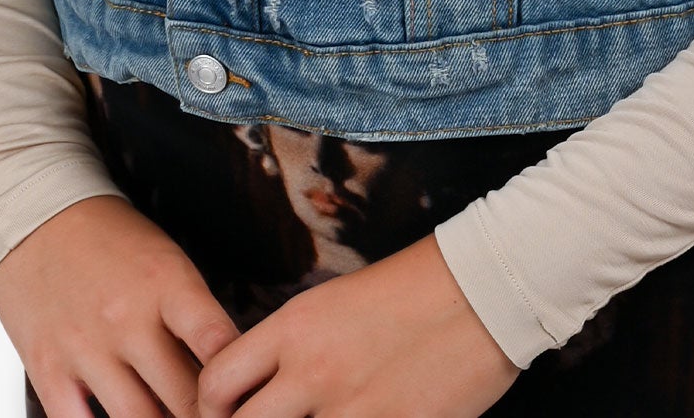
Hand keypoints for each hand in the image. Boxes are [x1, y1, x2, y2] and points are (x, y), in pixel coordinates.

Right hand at [0, 192, 243, 416]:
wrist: (37, 216)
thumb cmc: (114, 242)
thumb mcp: (167, 261)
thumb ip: (194, 317)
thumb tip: (227, 373)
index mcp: (167, 283)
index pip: (216, 343)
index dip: (237, 382)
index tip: (246, 397)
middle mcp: (127, 318)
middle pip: (183, 397)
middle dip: (205, 416)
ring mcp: (85, 347)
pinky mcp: (48, 369)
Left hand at [194, 228, 520, 416]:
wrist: (481, 292)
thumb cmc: (412, 289)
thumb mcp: (335, 303)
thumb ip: (293, 348)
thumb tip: (266, 390)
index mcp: (294, 327)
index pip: (217, 381)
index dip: (212, 409)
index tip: (226, 414)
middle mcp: (311, 372)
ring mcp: (349, 410)